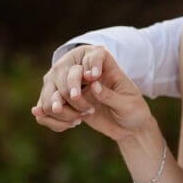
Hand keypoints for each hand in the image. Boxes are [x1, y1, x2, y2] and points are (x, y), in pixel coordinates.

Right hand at [33, 46, 153, 142]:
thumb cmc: (134, 111)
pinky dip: (53, 120)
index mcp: (108, 69)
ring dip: (59, 107)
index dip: (91, 62)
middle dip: (70, 90)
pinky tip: (70, 125)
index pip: (96, 54)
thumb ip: (111, 95)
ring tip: (78, 119)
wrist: (129, 129)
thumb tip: (93, 85)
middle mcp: (88, 76)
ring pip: (52, 91)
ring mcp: (76, 90)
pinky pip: (48, 109)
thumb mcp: (129, 104)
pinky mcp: (69, 105)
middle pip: (66, 71)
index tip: (92, 76)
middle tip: (85, 106)